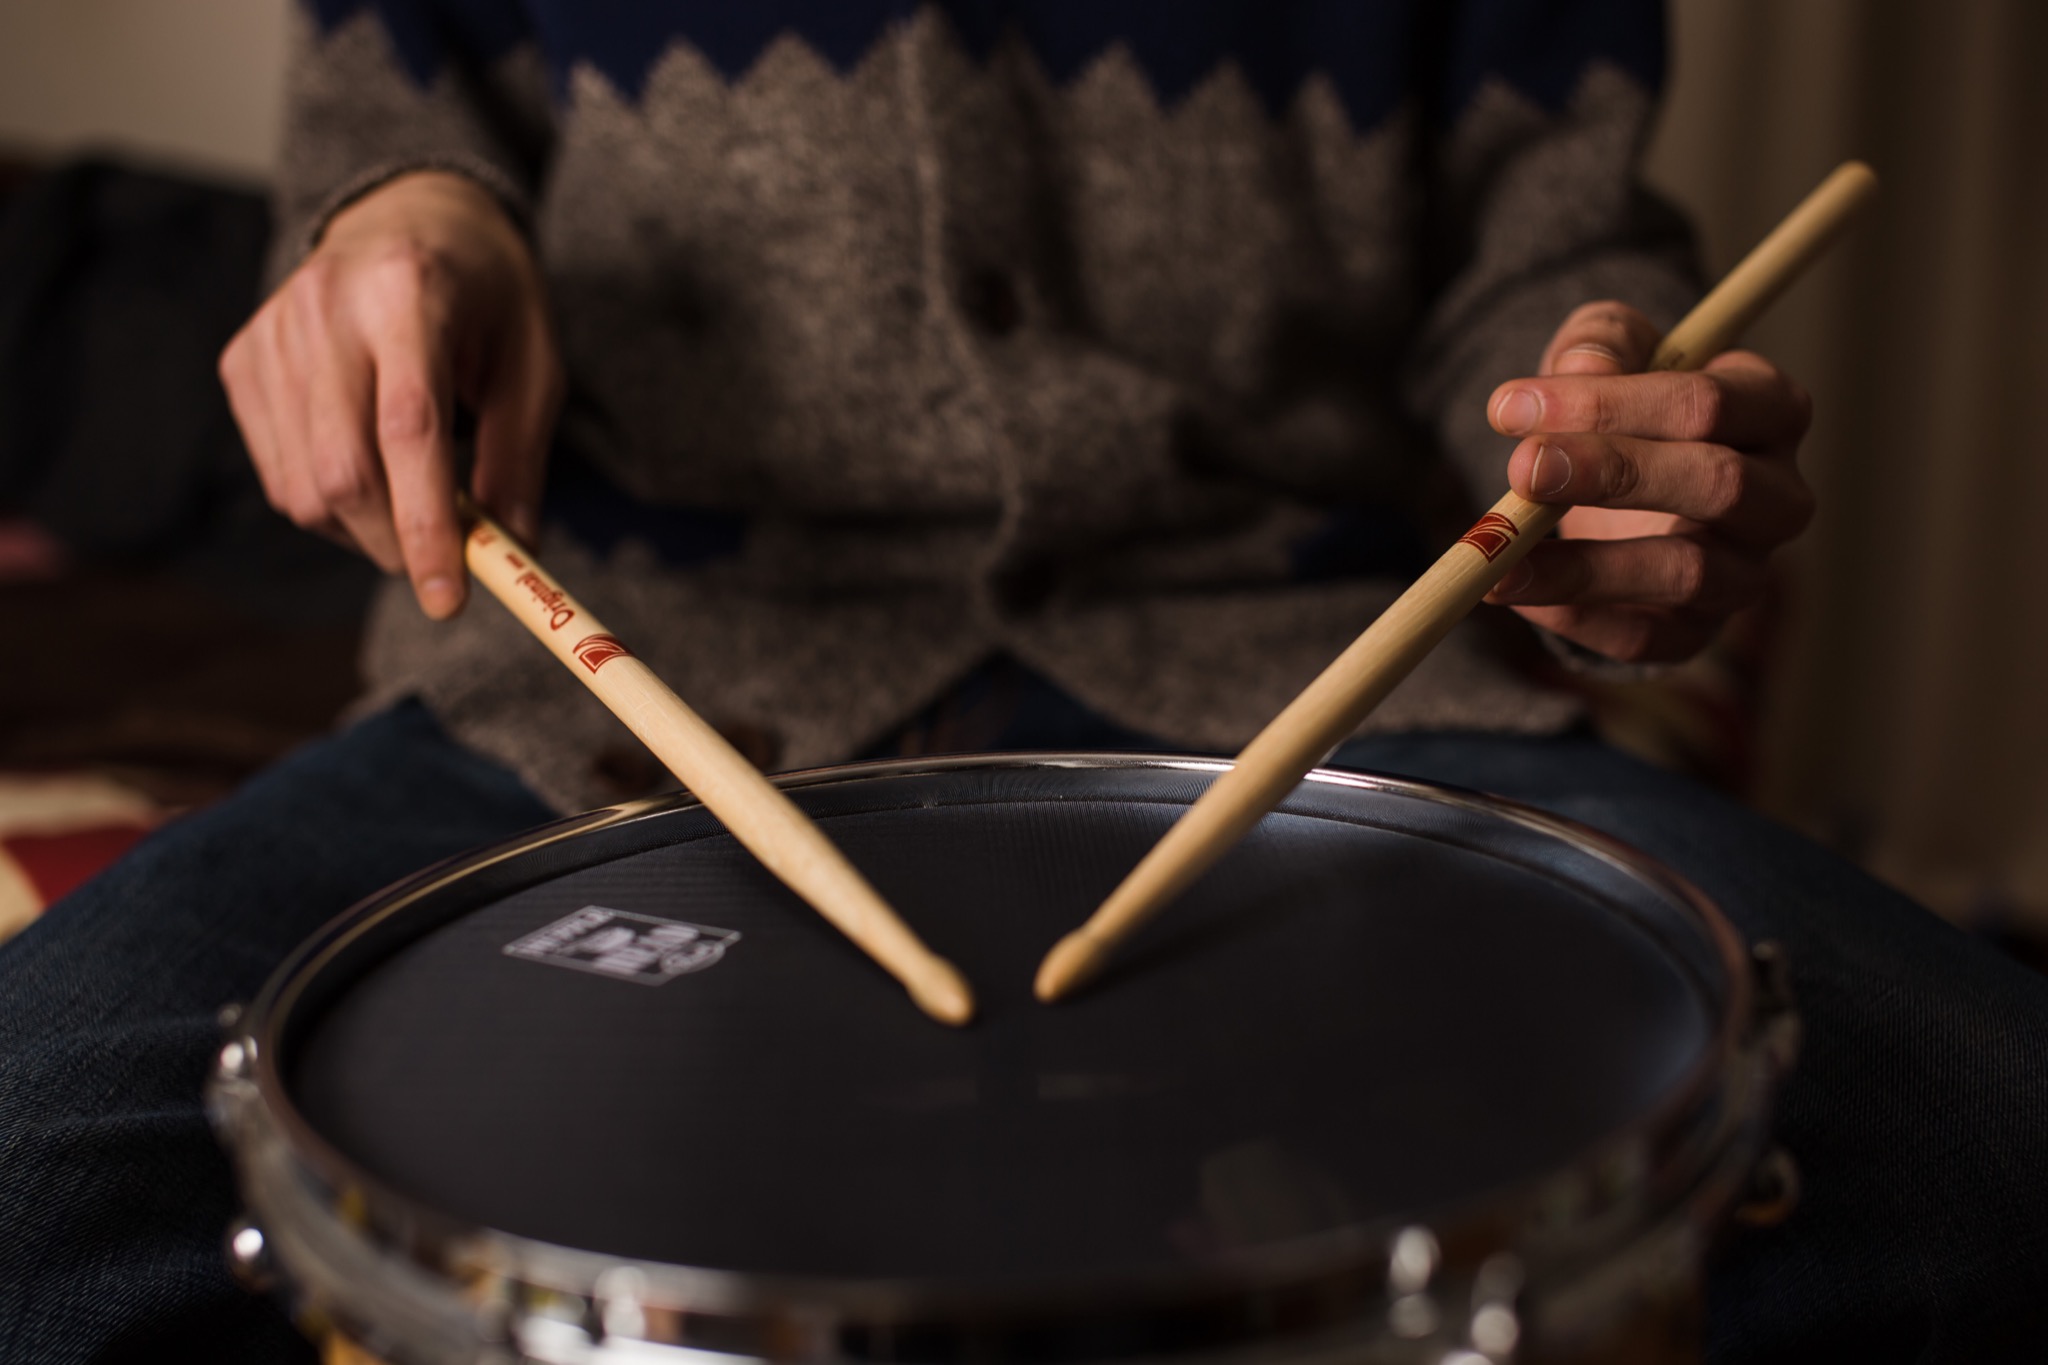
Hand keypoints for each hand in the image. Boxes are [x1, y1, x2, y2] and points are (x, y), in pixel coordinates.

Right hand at [219, 171, 560, 618]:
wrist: (408, 213)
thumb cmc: (487, 294)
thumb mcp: (535, 362)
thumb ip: (520, 459)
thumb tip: (512, 556)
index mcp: (409, 292)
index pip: (409, 431)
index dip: (428, 526)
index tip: (451, 600)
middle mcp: (325, 307)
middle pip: (345, 471)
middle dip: (397, 544)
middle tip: (446, 565)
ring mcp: (271, 332)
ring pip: (304, 488)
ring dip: (366, 531)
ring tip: (416, 504)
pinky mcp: (242, 361)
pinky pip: (281, 474)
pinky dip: (330, 505)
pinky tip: (372, 474)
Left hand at [1481, 301, 1813, 662]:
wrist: (1618, 489)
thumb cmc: (1624, 405)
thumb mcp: (1610, 352)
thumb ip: (1601, 346)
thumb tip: (1584, 369)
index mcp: (1771, 410)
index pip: (1707, 404)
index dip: (1609, 405)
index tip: (1512, 407)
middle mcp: (1779, 496)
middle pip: (1717, 484)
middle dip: (1611, 474)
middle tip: (1521, 469)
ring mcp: (1747, 571)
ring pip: (1687, 573)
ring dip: (1583, 566)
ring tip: (1497, 554)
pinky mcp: (1698, 630)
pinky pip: (1646, 637)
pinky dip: (1574, 618)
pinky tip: (1514, 592)